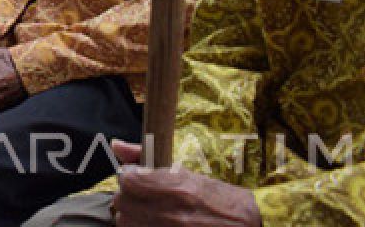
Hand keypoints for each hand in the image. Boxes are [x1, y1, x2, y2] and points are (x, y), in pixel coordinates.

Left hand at [112, 141, 261, 225]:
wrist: (248, 225)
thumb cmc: (217, 197)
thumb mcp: (185, 171)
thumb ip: (145, 156)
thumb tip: (116, 145)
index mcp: (175, 186)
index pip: (126, 179)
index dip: (128, 177)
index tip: (136, 178)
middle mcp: (170, 211)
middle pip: (122, 202)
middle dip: (128, 197)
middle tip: (143, 197)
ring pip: (126, 223)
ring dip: (132, 216)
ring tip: (149, 213)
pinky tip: (153, 223)